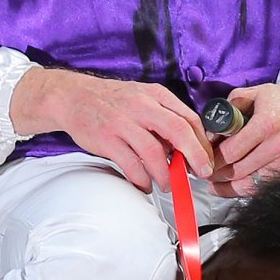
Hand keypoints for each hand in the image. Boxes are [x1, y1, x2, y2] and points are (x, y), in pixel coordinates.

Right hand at [10, 67, 211, 189]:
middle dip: (194, 156)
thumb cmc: (113, 101)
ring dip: (165, 174)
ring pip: (154, 152)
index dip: (202, 143)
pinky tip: (144, 184)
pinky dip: (141, 179)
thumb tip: (188, 147)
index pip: (189, 118)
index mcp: (156, 95)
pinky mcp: (106, 139)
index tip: (206, 160)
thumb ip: (166, 118)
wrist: (73, 96)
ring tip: (167, 185)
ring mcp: (123, 122)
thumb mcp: (144, 98)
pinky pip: (130, 164)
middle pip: (177, 131)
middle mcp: (141, 106)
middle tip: (199, 174)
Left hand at [208, 78, 279, 197]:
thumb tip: (212, 130)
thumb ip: (230, 107)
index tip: (204, 159)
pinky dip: (248, 188)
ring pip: (251, 184)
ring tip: (216, 185)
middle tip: (206, 173)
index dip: (213, 158)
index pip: (232, 151)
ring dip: (229, 187)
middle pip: (238, 171)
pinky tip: (235, 186)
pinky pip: (265, 186)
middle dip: (217, 174)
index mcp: (267, 124)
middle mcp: (278, 145)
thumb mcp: (254, 93)